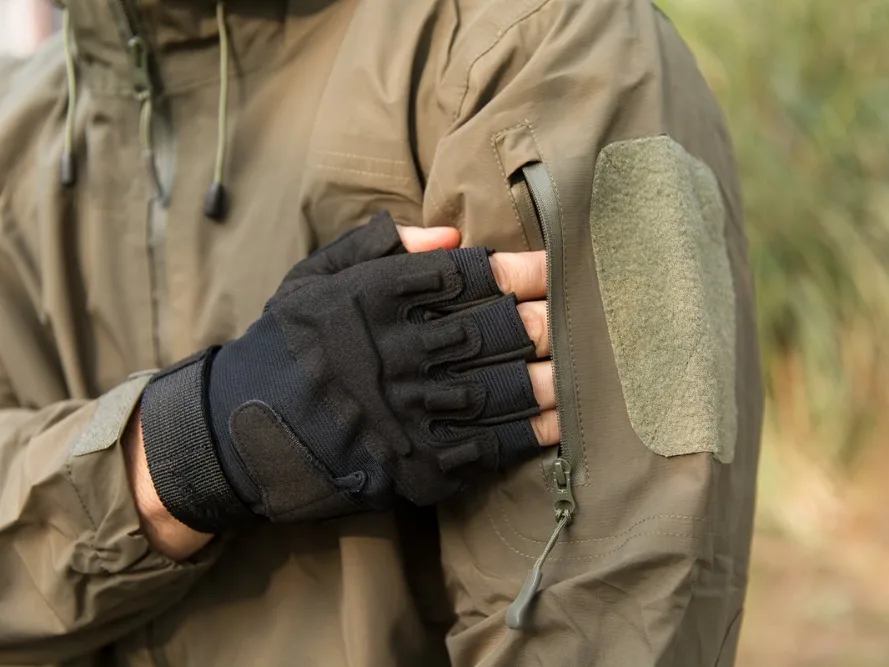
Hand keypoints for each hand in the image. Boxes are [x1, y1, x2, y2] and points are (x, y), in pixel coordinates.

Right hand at [131, 213, 558, 554]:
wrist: (237, 433)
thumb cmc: (287, 345)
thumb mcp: (314, 277)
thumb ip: (378, 246)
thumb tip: (451, 232)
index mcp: (373, 298)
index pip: (464, 276)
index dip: (518, 271)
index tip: (554, 270)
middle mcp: (393, 351)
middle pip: (490, 331)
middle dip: (544, 324)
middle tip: (582, 318)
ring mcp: (402, 412)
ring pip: (495, 390)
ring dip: (547, 381)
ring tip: (584, 371)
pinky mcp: (409, 464)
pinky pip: (481, 449)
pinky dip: (524, 437)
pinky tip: (557, 425)